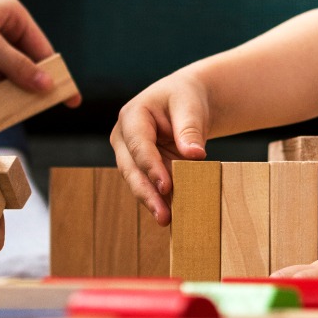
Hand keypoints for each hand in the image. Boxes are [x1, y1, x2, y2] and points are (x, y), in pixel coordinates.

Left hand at [0, 0, 78, 104]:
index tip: (70, 96)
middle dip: (35, 87)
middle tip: (50, 110)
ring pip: (6, 81)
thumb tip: (47, 86)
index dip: (56, 73)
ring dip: (13, 98)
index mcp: (11, 16)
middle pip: (26, 66)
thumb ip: (17, 67)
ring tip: (25, 116)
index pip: (42, 48)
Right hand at [109, 70, 211, 225]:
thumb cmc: (186, 97)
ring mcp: (130, 155)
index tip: (166, 187)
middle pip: (132, 169)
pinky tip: (173, 216)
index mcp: (131, 116)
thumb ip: (190, 129)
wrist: (186, 101)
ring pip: (138, 182)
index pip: (139, 145)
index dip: (151, 168)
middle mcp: (124, 138)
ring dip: (153, 202)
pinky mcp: (142, 169)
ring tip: (168, 220)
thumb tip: (194, 155)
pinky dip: (161, 201)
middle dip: (147, 194)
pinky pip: (150, 187)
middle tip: (163, 215)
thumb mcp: (190, 106)